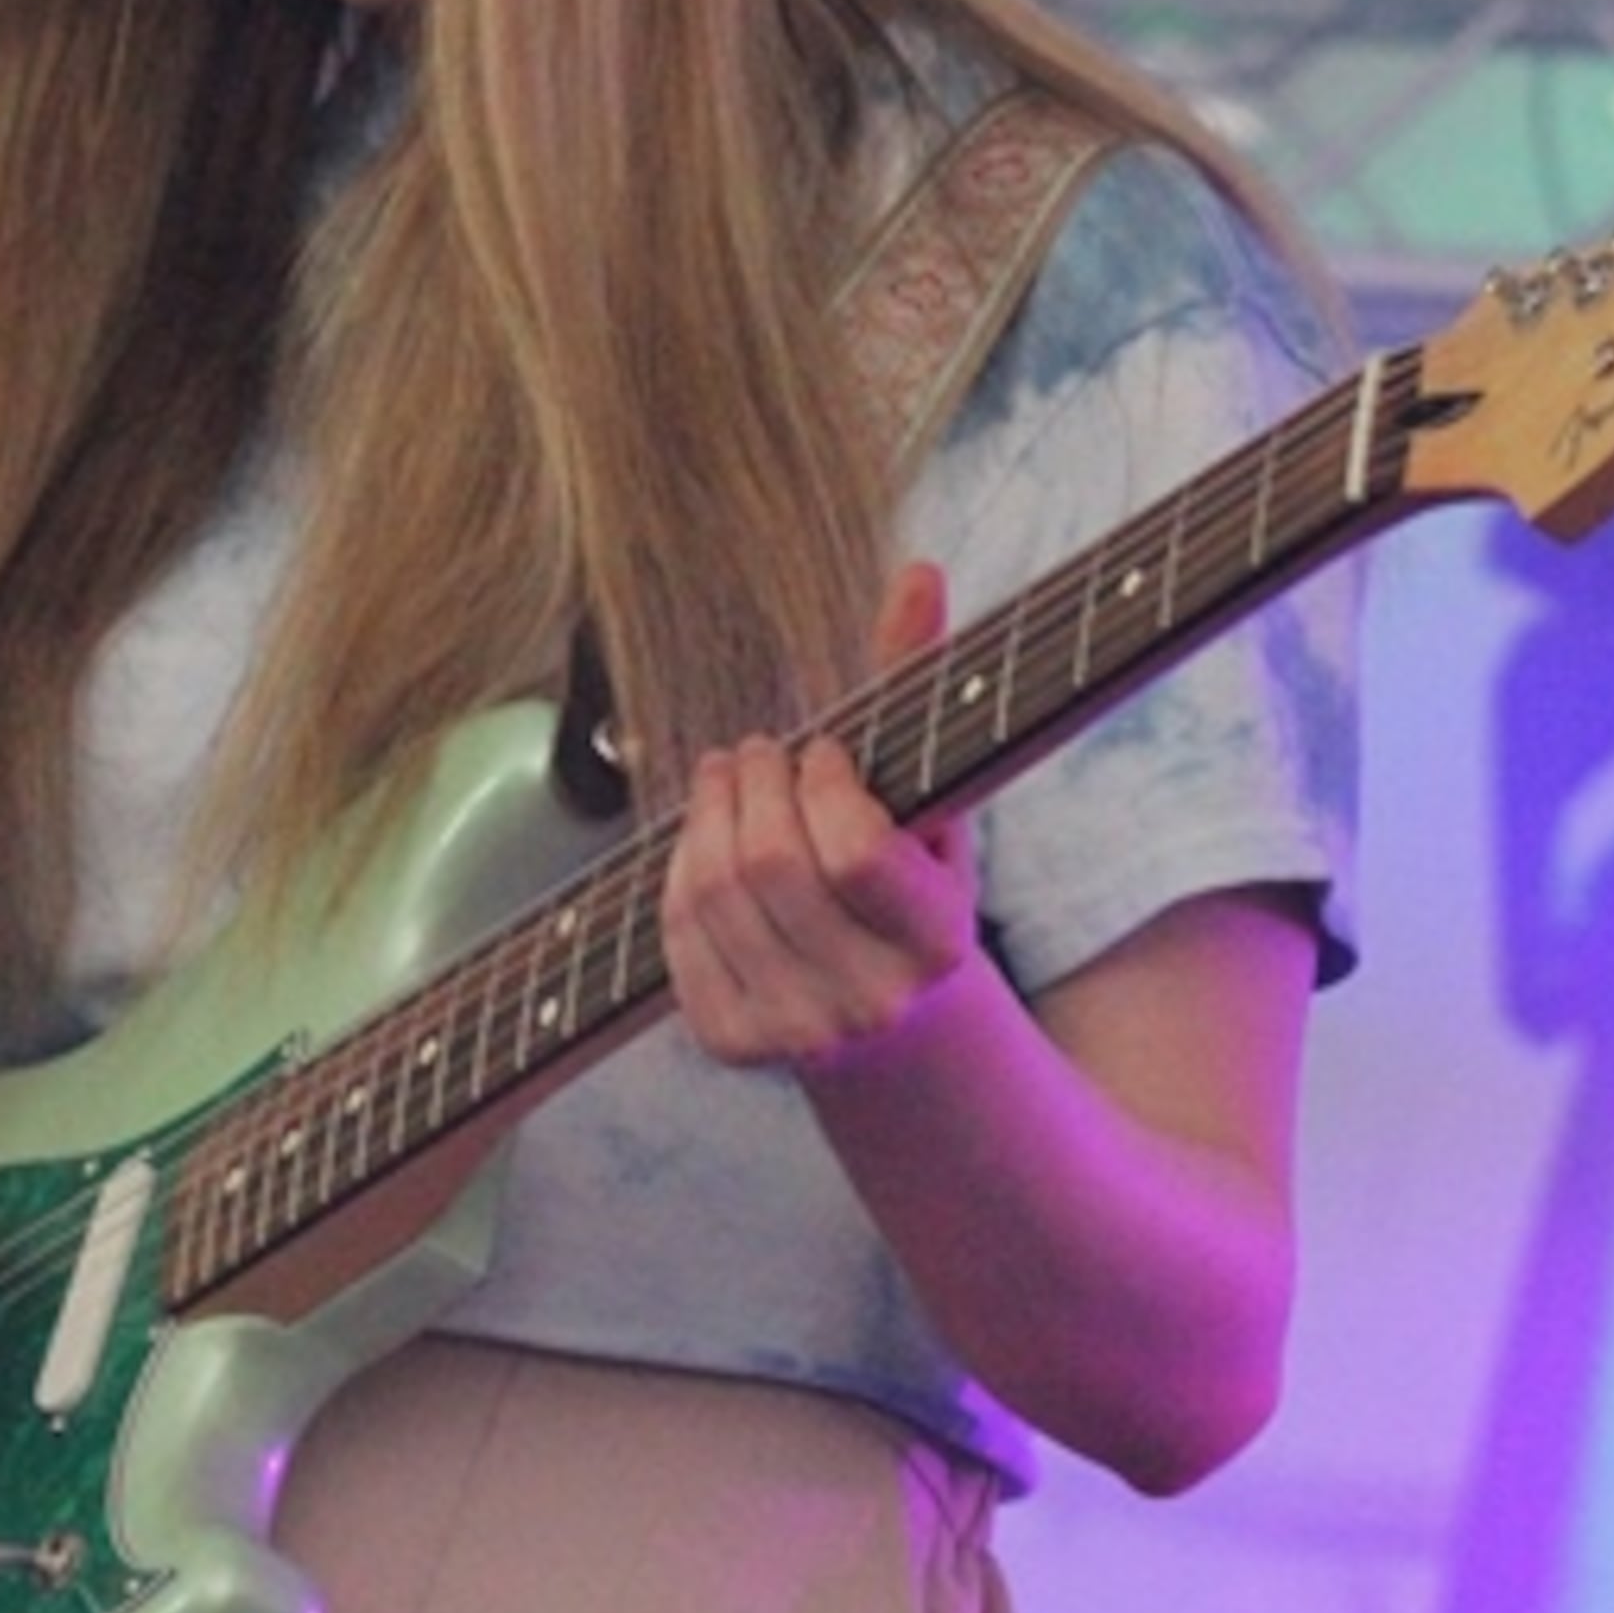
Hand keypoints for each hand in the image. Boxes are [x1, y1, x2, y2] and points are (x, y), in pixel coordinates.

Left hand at [660, 560, 979, 1079]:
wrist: (899, 1031)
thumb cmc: (917, 888)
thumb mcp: (937, 801)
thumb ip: (920, 688)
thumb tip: (917, 571)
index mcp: (933, 940)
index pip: (853, 852)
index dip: (822, 782)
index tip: (822, 752)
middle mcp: (866, 998)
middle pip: (770, 866)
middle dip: (754, 785)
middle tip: (760, 752)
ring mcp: (792, 1029)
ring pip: (713, 893)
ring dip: (709, 813)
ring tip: (727, 777)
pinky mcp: (729, 1041)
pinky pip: (676, 931)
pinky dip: (681, 868)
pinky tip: (708, 838)